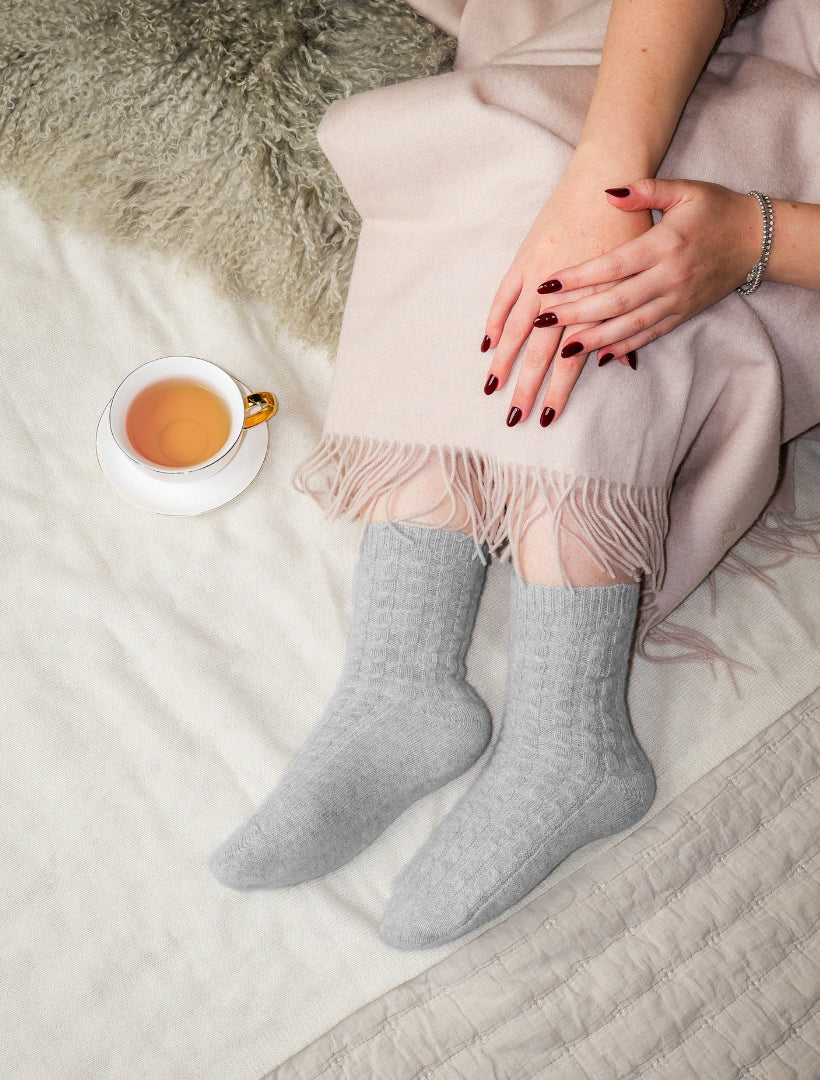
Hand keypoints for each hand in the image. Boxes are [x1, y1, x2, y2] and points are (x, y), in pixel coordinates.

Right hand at [482, 171, 650, 425]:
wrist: (607, 176)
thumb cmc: (629, 226)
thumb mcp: (637, 274)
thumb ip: (625, 322)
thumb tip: (622, 363)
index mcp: (590, 300)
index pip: (570, 357)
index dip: (558, 388)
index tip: (547, 416)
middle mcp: (560, 294)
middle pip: (537, 351)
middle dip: (525, 387)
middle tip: (514, 418)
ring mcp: (537, 275)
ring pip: (515, 328)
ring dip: (502, 361)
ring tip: (492, 388)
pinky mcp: (524, 258)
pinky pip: (503, 296)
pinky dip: (494, 320)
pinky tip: (486, 345)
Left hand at [538, 179, 762, 362]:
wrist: (758, 239)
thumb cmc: (716, 210)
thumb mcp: (684, 189)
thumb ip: (645, 190)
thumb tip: (608, 192)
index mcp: (664, 244)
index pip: (613, 265)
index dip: (578, 277)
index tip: (546, 284)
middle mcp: (669, 277)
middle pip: (615, 301)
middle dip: (575, 313)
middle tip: (542, 320)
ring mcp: (676, 301)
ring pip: (629, 326)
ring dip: (594, 339)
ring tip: (563, 348)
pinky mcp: (682, 315)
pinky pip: (649, 335)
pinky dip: (624, 348)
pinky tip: (598, 357)